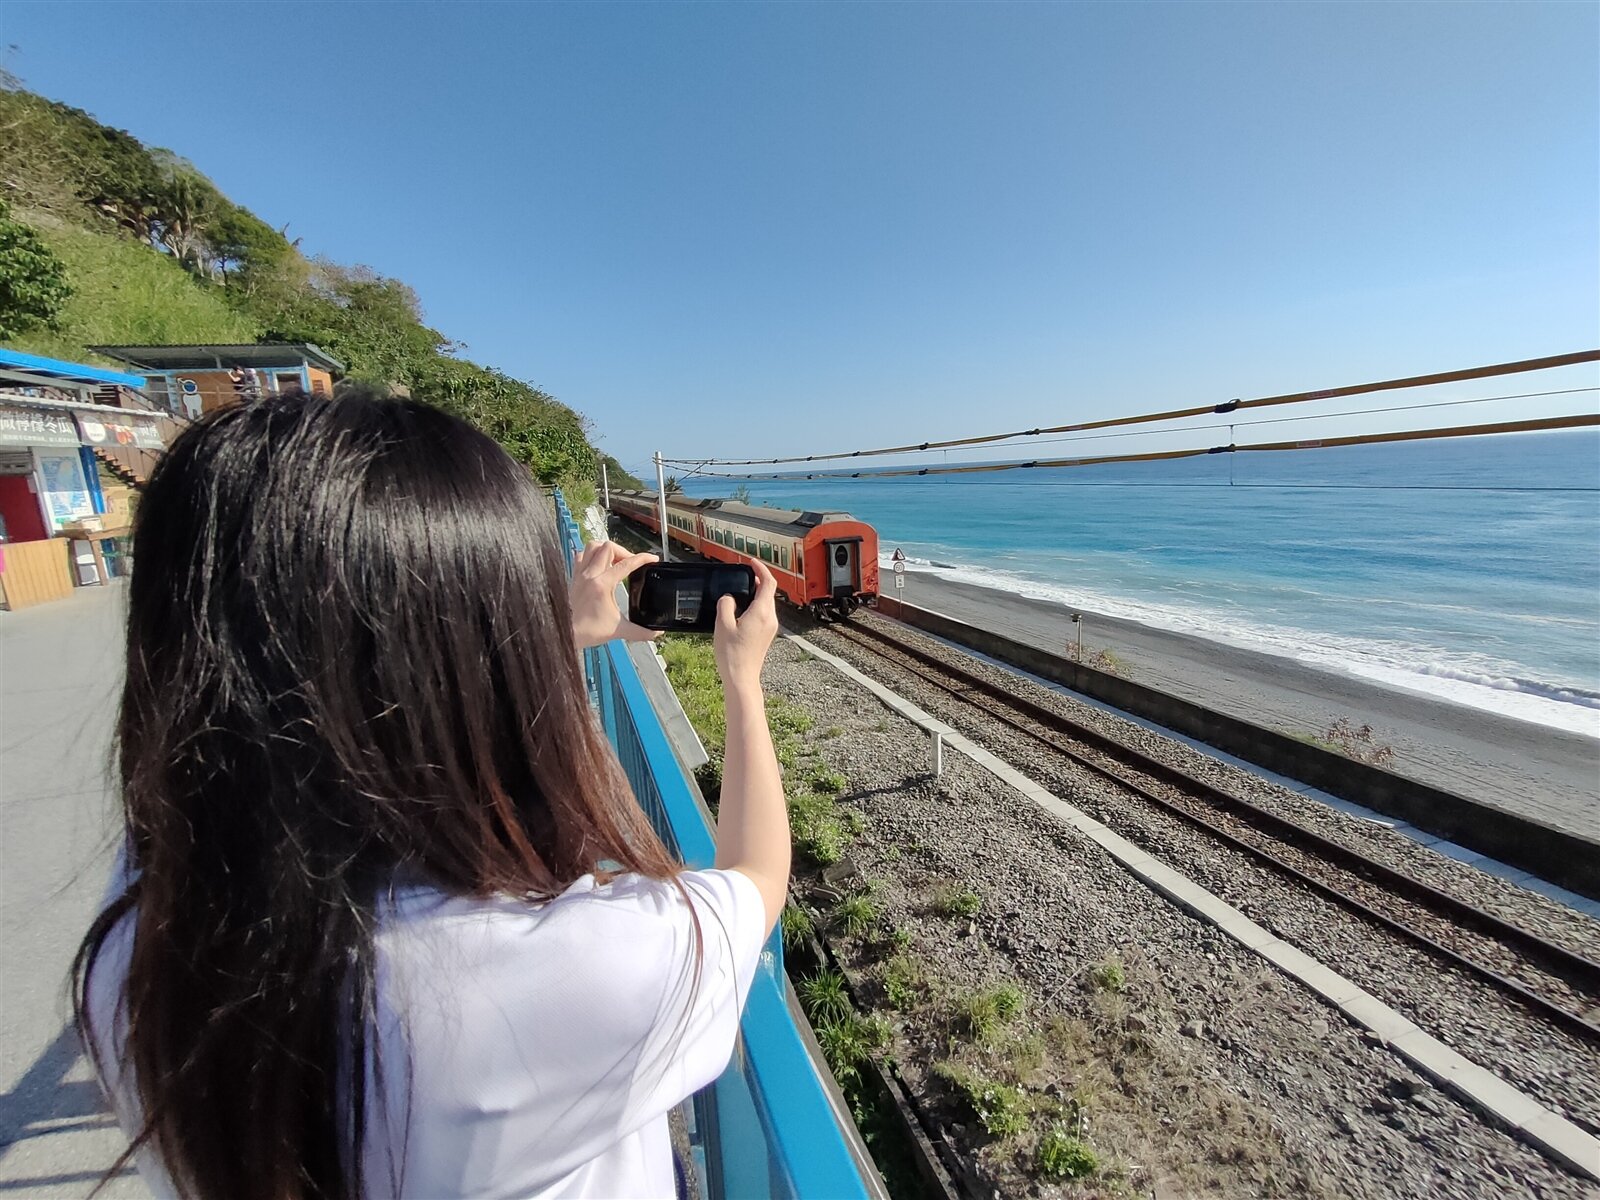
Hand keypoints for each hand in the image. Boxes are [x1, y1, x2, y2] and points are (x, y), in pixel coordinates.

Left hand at [569, 541, 659, 648]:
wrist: (564, 633)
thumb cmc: (586, 631)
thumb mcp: (618, 630)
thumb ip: (640, 632)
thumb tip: (656, 633)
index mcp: (602, 585)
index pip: (626, 564)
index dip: (643, 558)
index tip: (652, 559)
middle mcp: (589, 575)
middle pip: (608, 547)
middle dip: (624, 551)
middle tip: (630, 563)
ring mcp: (580, 574)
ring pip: (592, 546)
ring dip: (606, 549)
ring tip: (615, 560)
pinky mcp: (573, 577)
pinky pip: (580, 555)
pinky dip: (591, 555)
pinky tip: (598, 565)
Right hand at [714, 560, 778, 692]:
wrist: (742, 677)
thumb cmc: (732, 654)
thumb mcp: (722, 624)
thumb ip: (725, 605)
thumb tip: (729, 598)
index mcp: (762, 612)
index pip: (768, 582)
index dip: (761, 569)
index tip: (751, 562)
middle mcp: (770, 618)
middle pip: (768, 592)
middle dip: (757, 580)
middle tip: (743, 575)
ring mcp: (770, 627)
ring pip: (766, 603)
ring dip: (756, 593)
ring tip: (740, 590)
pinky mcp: (767, 635)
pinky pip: (764, 613)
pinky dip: (755, 605)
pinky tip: (741, 609)